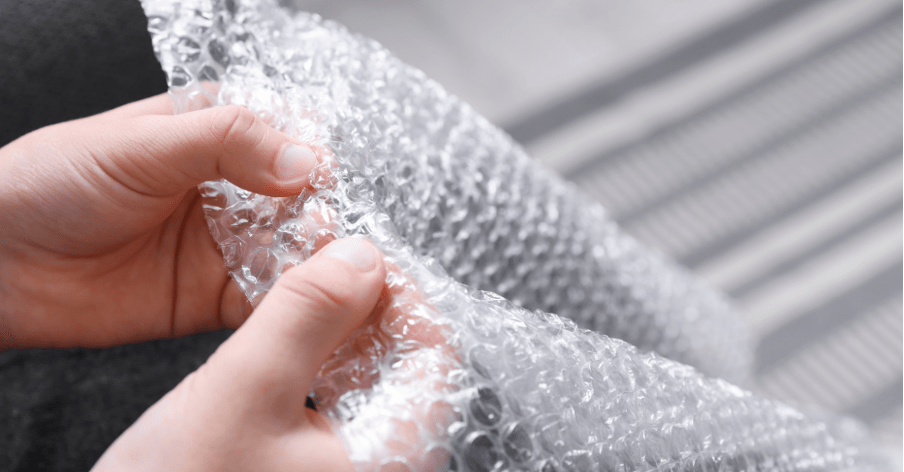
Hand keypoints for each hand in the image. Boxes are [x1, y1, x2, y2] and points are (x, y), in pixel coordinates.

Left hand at [0, 94, 322, 349]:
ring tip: (337, 278)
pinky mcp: (216, 298)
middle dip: (323, 219)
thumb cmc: (51, 184)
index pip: (287, 141)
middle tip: (336, 240)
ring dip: (317, 265)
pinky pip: (268, 302)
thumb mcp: (141, 145)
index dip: (313, 162)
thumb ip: (226, 143)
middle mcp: (228, 189)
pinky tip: (310, 308)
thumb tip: (305, 160)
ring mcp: (225, 245)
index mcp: (213, 135)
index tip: (327, 186)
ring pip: (293, 253)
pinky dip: (294, 308)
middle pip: (300, 202)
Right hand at [91, 237, 386, 471]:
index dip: (403, 293)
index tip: (361, 256)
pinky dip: (321, 363)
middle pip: (406, 367)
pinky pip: (342, 405)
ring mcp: (353, 470)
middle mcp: (385, 467)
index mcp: (391, 458)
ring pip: (372, 382)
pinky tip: (290, 343)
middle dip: (367, 307)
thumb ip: (307, 315)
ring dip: (341, 332)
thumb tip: (362, 255)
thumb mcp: (242, 391)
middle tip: (324, 266)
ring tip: (303, 293)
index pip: (437, 357)